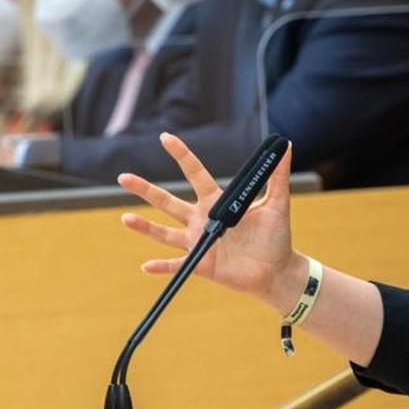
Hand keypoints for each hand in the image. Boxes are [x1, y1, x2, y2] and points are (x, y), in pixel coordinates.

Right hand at [118, 132, 296, 298]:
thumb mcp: (277, 203)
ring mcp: (199, 242)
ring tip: (125, 218)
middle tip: (123, 176)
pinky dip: (162, 267)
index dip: (181, 155)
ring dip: (145, 227)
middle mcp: (202, 220)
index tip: (165, 137)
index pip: (195, 174)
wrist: (277, 270)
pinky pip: (177, 265)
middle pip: (168, 201)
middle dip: (146, 190)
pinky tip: (145, 266)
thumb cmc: (276, 237)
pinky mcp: (202, 264)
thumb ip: (278, 176)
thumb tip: (285, 145)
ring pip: (164, 232)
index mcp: (217, 202)